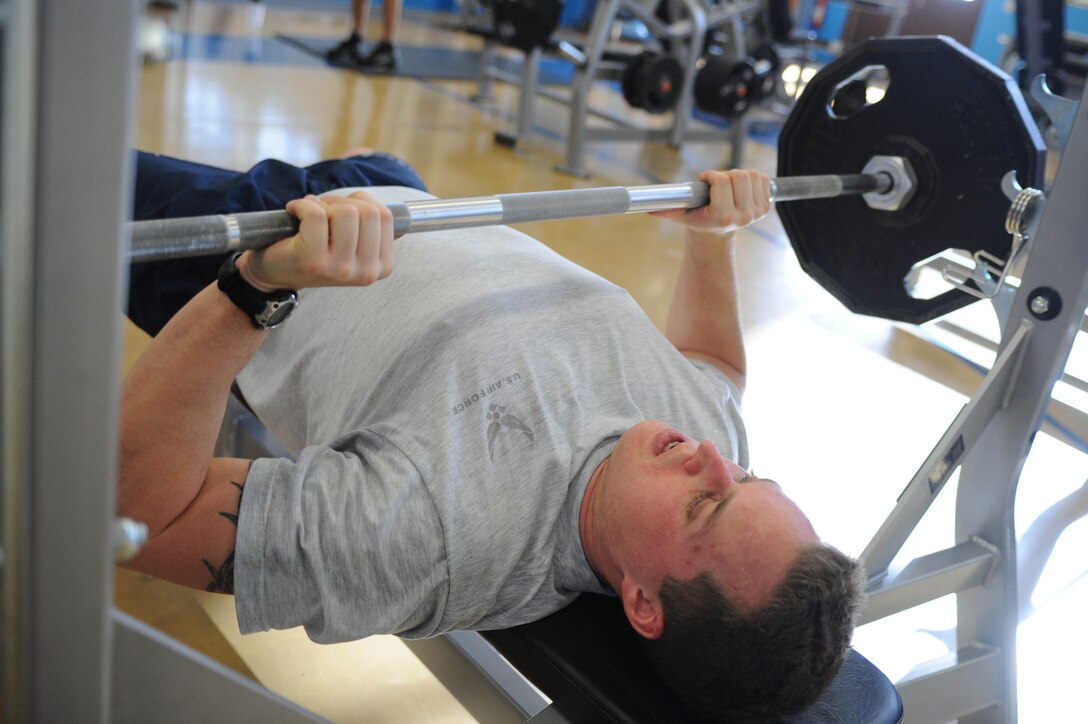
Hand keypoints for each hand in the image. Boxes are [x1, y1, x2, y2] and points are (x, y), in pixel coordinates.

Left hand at [239, 191, 394, 290]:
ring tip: (309, 215)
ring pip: (346, 211)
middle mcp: (365, 272)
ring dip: (323, 204)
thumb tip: (403, 218)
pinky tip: (293, 212)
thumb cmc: (313, 250)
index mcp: (381, 267)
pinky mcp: (314, 260)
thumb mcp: (352, 244)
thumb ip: (375, 231)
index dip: (360, 203)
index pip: (385, 216)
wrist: (274, 272)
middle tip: (322, 212)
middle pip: (368, 211)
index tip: (340, 213)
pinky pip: (317, 214)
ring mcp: (340, 269)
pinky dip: (302, 204)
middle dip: (342, 201)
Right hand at [652, 169, 771, 234]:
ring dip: (738, 176)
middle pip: (739, 175)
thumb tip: (650, 208)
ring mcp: (756, 213)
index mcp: (723, 217)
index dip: (711, 175)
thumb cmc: (698, 220)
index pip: (722, 181)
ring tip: (728, 188)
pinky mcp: (765, 208)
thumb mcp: (682, 215)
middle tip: (717, 185)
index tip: (705, 180)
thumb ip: (668, 210)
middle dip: (725, 175)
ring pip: (752, 175)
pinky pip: (763, 179)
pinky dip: (752, 179)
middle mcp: (743, 217)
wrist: (717, 233)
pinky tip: (741, 190)